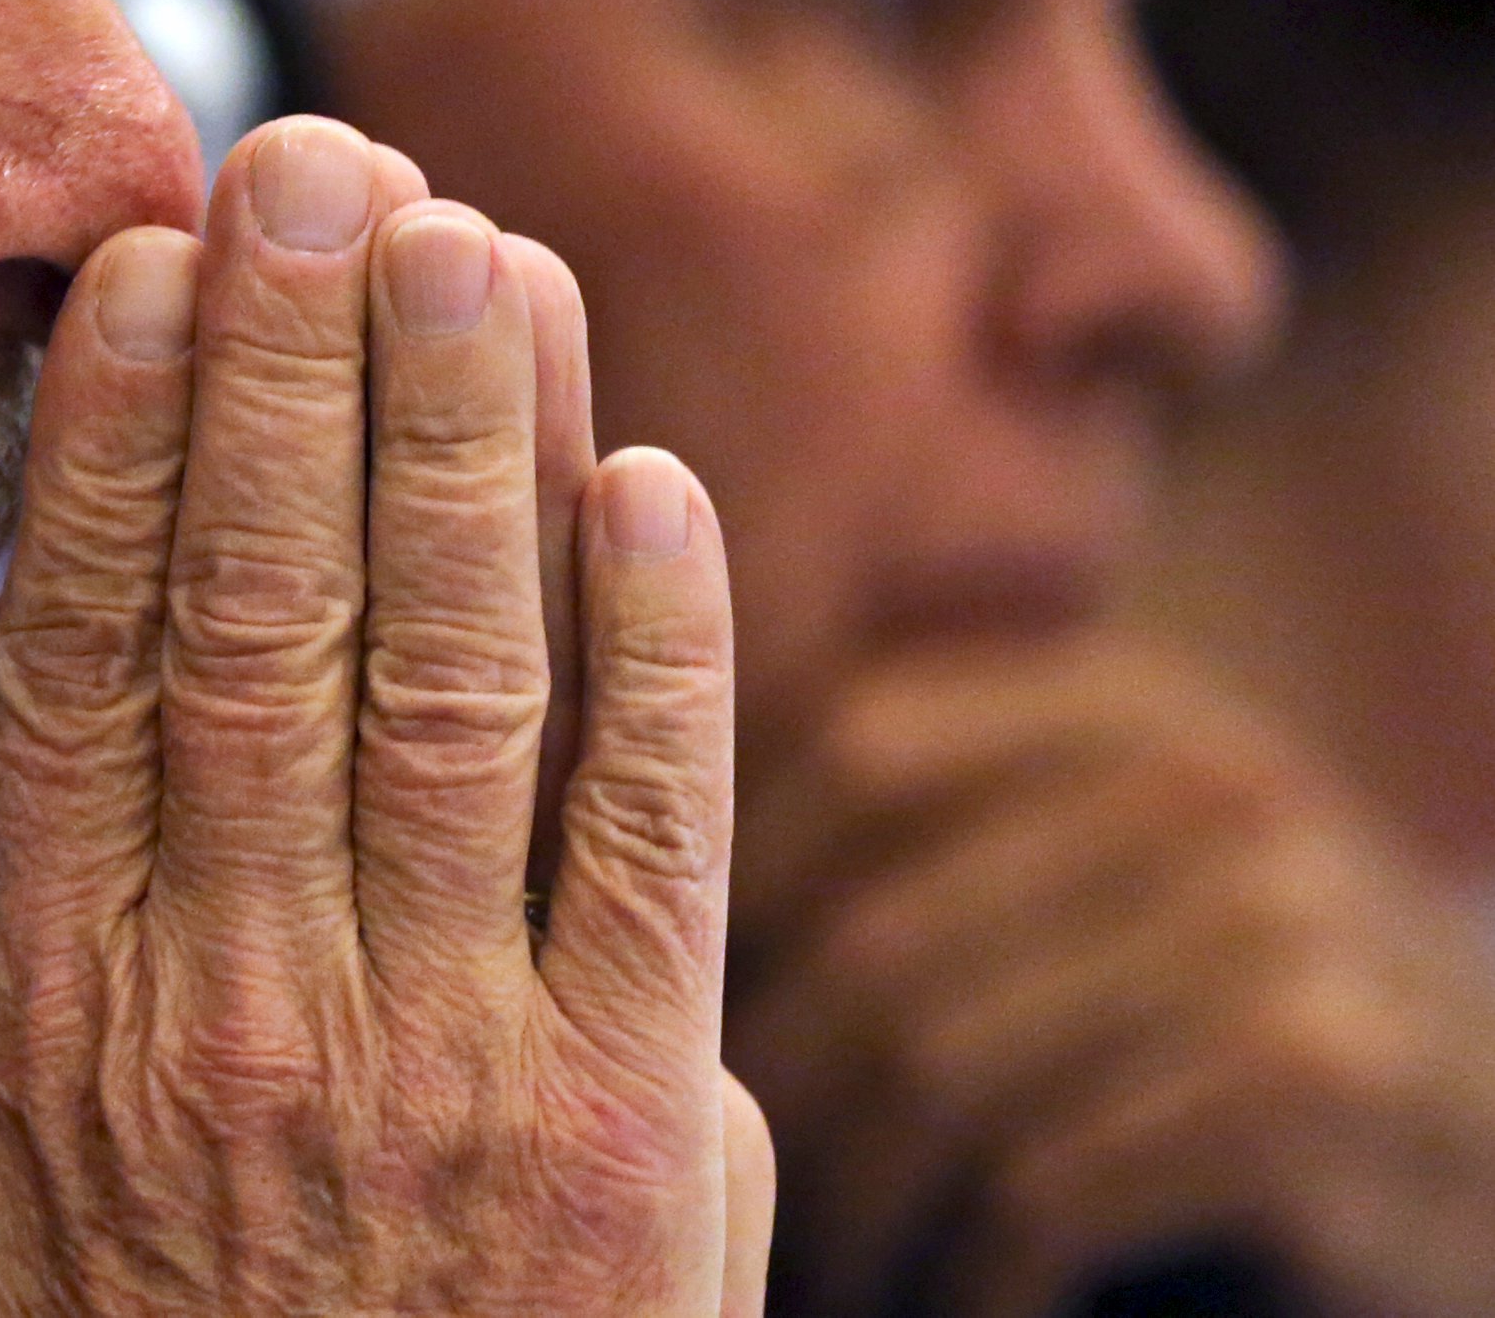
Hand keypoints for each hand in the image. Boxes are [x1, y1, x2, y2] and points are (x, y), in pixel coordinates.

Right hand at [0, 116, 771, 1315]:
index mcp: (62, 1022)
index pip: (83, 667)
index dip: (110, 451)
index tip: (131, 272)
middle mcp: (255, 1007)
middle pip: (266, 625)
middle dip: (291, 372)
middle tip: (312, 159)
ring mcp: (458, 1064)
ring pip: (462, 689)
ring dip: (468, 446)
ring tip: (472, 240)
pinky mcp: (633, 1136)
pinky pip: (654, 852)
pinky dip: (661, 661)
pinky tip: (646, 486)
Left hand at [735, 630, 1494, 1317]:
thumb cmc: (1231, 1010)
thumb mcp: (1112, 850)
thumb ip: (944, 807)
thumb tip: (641, 794)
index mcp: (1123, 703)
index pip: (853, 752)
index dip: (736, 881)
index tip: (669, 992)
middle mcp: (1208, 786)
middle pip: (884, 931)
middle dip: (777, 1083)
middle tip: (715, 1174)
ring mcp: (1279, 932)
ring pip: (949, 1070)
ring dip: (858, 1200)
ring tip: (821, 1262)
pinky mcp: (1320, 1089)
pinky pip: (1049, 1186)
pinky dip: (969, 1270)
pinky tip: (950, 1302)